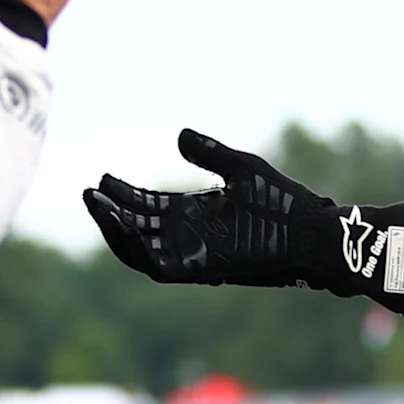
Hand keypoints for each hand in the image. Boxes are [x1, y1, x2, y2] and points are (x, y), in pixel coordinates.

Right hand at [84, 131, 358, 290]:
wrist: (313, 232)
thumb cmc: (285, 203)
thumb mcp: (243, 169)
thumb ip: (211, 155)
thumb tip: (180, 134)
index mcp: (195, 212)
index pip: (148, 205)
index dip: (124, 195)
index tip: (103, 179)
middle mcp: (189, 235)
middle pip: (136, 228)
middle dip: (110, 214)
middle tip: (90, 193)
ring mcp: (194, 253)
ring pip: (140, 250)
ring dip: (116, 231)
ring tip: (99, 207)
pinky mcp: (203, 268)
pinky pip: (160, 267)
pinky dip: (138, 251)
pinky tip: (126, 227)